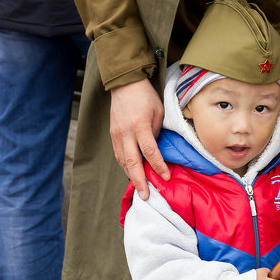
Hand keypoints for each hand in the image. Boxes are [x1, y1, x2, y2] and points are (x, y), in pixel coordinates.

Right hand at [110, 77, 169, 199]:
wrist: (124, 84)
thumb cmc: (145, 97)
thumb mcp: (159, 112)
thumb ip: (157, 133)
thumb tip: (156, 151)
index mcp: (140, 126)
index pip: (150, 152)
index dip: (158, 166)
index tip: (166, 177)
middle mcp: (126, 133)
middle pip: (132, 162)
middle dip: (139, 181)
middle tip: (146, 196)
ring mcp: (117, 135)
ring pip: (122, 161)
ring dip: (131, 177)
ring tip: (140, 190)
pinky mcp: (113, 135)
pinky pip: (118, 155)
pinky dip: (125, 167)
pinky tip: (132, 174)